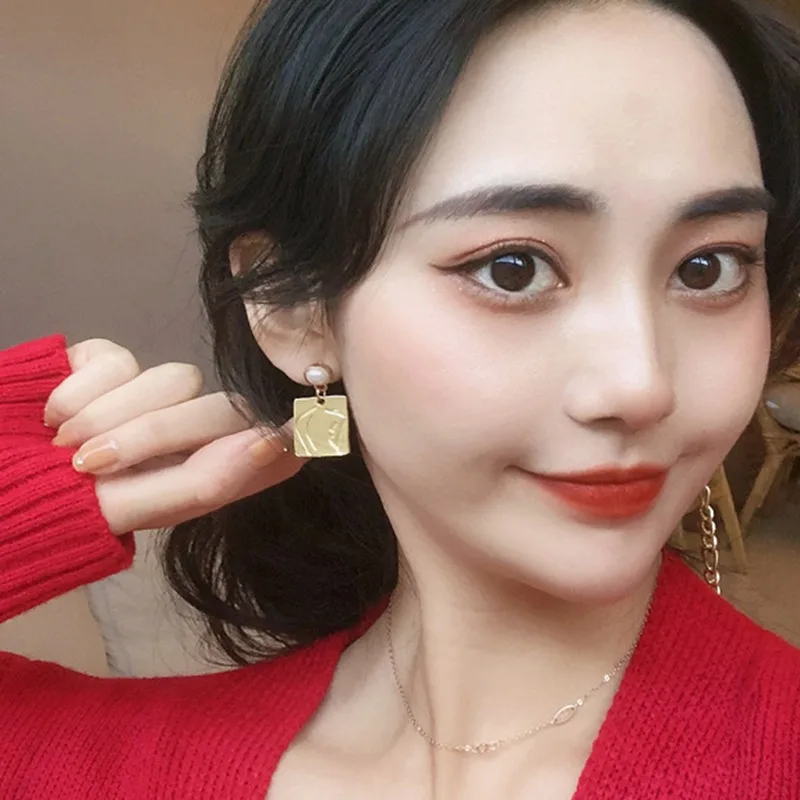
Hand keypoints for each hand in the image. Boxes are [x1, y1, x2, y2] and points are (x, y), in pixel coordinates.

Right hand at [43, 339, 303, 534]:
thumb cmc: (52, 507)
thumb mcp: (124, 512)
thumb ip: (200, 483)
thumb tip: (273, 442)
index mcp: (200, 475)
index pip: (268, 445)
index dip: (284, 433)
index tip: (284, 431)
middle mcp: (184, 433)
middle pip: (221, 408)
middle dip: (153, 434)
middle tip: (89, 463)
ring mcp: (148, 397)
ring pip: (175, 379)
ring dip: (111, 416)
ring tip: (66, 448)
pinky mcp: (108, 366)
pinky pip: (120, 360)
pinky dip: (78, 391)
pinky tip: (51, 419)